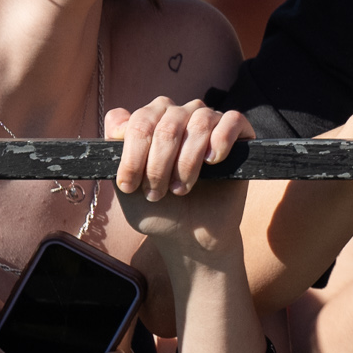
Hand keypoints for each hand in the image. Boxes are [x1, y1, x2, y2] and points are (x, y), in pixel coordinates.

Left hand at [108, 96, 251, 202]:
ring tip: (181, 190)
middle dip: (158, 165)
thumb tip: (118, 122)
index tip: (129, 185)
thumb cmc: (158, 210)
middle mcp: (178, 115)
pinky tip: (212, 162)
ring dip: (186, 163)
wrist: (190, 237)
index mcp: (150, 122)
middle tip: (156, 194)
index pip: (136, 120)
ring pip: (199, 122)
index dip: (131, 155)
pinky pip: (231, 120)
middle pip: (166, 124)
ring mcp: (209, 121)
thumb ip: (114, 155)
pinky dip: (220, 141)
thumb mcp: (126, 187)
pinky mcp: (238, 133)